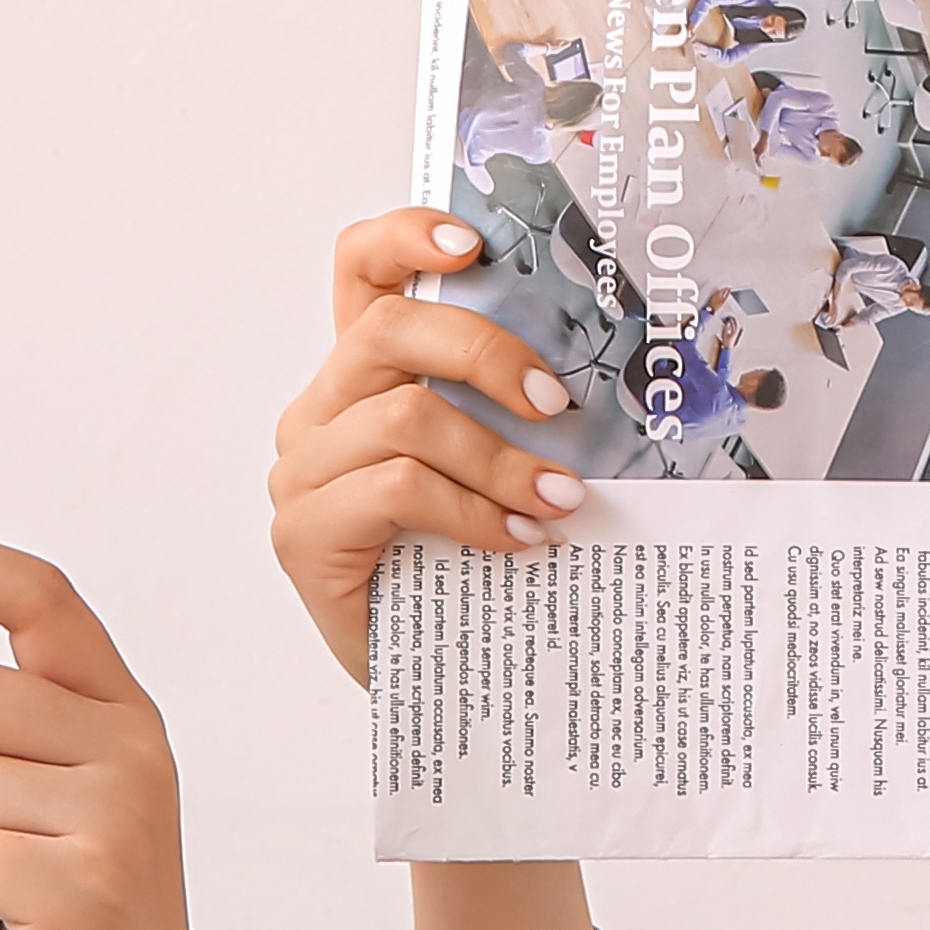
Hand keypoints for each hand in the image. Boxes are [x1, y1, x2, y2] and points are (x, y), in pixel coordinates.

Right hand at [261, 210, 613, 929]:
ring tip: (562, 500)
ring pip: (403, 417)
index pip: (360, 269)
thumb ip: (522, 409)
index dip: (408, 237)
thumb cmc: (480, 565)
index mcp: (362, 374)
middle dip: (486, 354)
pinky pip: (394, 491)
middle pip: (389, 333)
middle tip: (560, 401)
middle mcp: (318, 411)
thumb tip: (628, 359)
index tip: (476, 244)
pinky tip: (521, 541)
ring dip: (498, 458)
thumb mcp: (501, 467)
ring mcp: (301, 473)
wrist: (448, 692)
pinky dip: (471, 511)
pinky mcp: (302, 537)